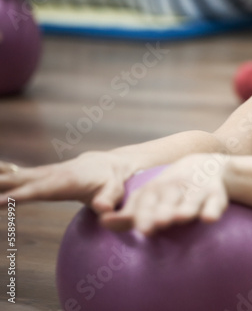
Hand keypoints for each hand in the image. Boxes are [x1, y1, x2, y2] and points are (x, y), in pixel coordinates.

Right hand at [0, 151, 135, 213]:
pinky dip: (1, 175)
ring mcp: (43, 174)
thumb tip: (103, 210)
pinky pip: (15, 176)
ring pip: (13, 177)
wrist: (108, 165)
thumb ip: (109, 200)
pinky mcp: (40, 175)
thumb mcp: (115, 192)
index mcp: (65, 182)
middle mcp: (50, 175)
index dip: (21, 196)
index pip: (40, 190)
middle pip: (18, 182)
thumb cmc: (113, 181)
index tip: (0, 201)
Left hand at [101, 154, 230, 235]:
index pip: (146, 200)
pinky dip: (213, 210)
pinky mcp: (216, 195)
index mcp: (157, 190)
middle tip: (156, 224)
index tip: (139, 228)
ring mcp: (197, 191)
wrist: (206, 166)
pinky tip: (209, 218)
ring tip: (180, 218)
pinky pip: (216, 203)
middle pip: (168, 199)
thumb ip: (129, 215)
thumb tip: (103, 222)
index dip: (142, 213)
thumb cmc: (170, 192)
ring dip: (186, 208)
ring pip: (191, 200)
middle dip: (162, 211)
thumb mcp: (149, 200)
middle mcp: (176, 188)